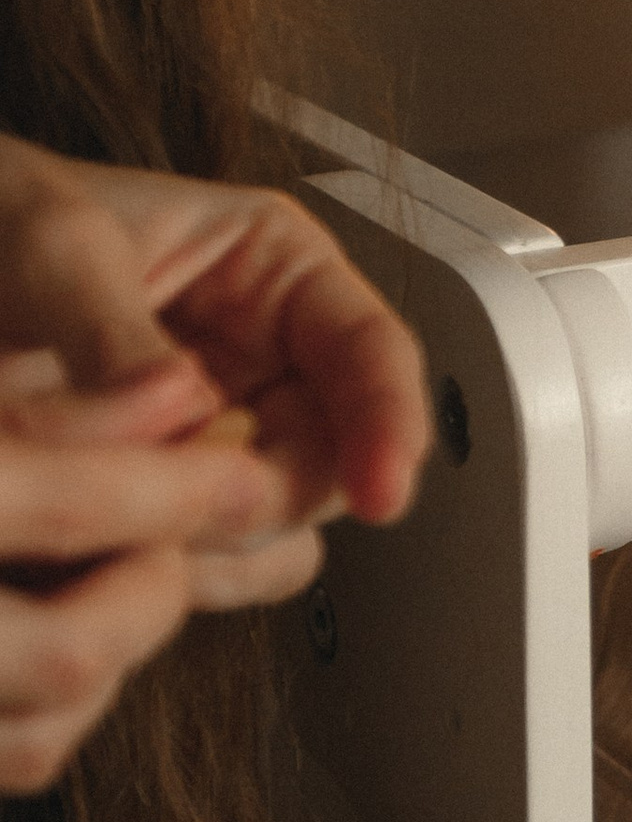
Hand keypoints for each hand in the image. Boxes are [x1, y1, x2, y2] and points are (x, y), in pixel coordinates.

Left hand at [0, 137, 431, 792]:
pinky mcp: (166, 496)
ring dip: (216, 541)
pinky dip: (171, 573)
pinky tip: (107, 547)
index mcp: (273, 271)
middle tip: (194, 504)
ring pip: (278, 522)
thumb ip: (114, 326)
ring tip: (125, 518)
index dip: (390, 424)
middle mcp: (263, 358)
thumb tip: (179, 408)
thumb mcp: (52, 249)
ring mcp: (219, 434)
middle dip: (272, 493)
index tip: (382, 490)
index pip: (371, 352)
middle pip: (331, 457)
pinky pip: (209, 559)